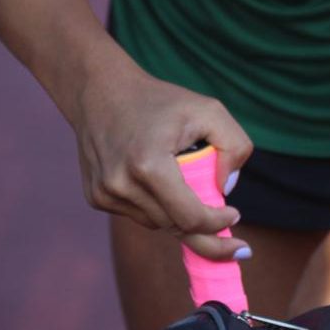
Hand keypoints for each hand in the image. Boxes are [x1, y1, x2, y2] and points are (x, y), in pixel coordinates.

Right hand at [75, 68, 253, 262]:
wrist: (101, 91)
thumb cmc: (160, 100)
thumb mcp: (209, 110)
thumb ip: (234, 146)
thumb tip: (225, 188)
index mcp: (149, 165)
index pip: (190, 218)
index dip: (217, 224)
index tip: (234, 215)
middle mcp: (121, 184)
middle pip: (175, 227)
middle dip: (205, 230)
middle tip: (232, 238)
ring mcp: (104, 194)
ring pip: (157, 223)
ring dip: (177, 214)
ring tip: (183, 183)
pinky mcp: (95, 197)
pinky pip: (138, 215)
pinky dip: (155, 205)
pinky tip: (155, 180)